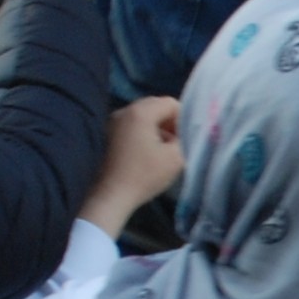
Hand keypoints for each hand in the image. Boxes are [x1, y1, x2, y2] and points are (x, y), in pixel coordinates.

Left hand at [82, 96, 184, 238]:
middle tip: (179, 141)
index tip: (188, 137)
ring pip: (145, 115)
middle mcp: (125, 110)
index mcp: (140, 112)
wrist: (113, 195)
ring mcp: (114, 121)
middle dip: (171, 121)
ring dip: (159, 127)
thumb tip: (184, 131)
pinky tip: (151, 150)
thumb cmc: (145, 175)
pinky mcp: (110, 133)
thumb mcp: (175, 157)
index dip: (184, 118)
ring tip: (166, 147)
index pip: (170, 103)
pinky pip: (134, 124)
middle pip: (156, 106)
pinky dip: (145, 131)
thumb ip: (185, 137)